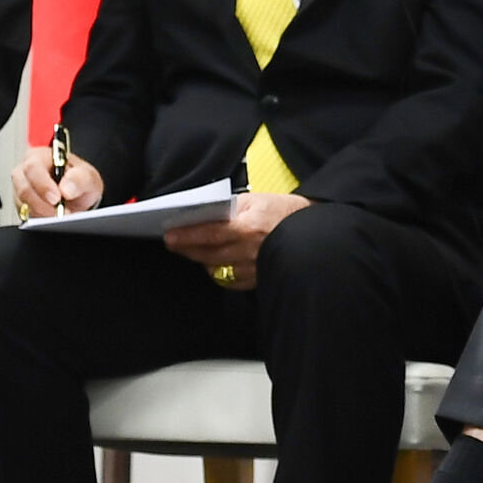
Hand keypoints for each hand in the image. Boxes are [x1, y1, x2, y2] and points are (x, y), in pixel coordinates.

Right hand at [13, 149, 103, 219]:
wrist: (77, 195)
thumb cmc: (78, 179)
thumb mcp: (88, 176)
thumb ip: (80, 178)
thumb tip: (66, 189)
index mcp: (40, 156)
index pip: (33, 167)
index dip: (43, 184)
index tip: (56, 198)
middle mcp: (26, 171)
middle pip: (24, 188)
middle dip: (43, 204)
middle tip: (61, 213)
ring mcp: (21, 188)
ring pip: (24, 204)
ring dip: (43, 213)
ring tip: (62, 217)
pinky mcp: (22, 204)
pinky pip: (26, 214)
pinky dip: (40, 218)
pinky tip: (54, 219)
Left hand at [162, 191, 308, 284]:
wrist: (313, 233)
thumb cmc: (284, 213)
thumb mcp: (256, 200)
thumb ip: (230, 207)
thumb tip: (203, 214)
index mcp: (249, 228)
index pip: (210, 234)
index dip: (187, 236)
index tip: (169, 236)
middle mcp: (250, 252)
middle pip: (208, 254)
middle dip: (186, 248)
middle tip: (172, 242)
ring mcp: (253, 270)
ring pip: (215, 269)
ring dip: (200, 259)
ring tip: (190, 250)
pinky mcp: (257, 281)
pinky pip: (228, 280)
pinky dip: (217, 271)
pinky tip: (212, 261)